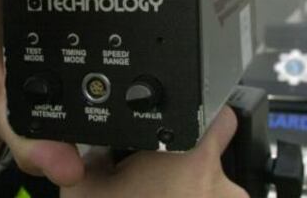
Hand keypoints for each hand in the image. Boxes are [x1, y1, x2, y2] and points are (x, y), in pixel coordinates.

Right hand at [62, 107, 247, 197]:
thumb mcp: (84, 186)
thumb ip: (96, 153)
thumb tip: (103, 142)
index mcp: (190, 160)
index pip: (220, 115)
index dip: (204, 116)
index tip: (189, 125)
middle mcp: (222, 188)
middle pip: (213, 162)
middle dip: (188, 172)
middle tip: (155, 189)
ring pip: (215, 197)